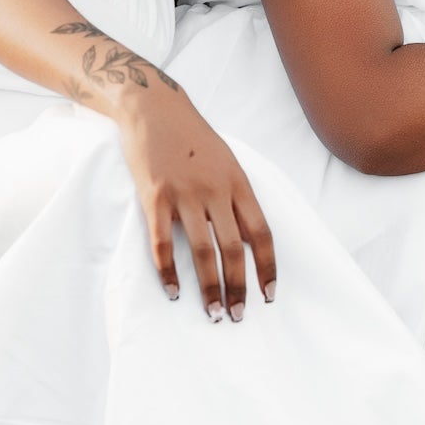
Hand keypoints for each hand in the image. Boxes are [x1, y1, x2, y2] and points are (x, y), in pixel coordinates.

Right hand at [118, 85, 275, 317]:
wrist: (155, 108)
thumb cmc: (193, 137)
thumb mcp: (227, 161)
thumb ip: (237, 196)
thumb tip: (249, 238)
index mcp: (238, 182)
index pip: (261, 233)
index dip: (267, 267)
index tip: (269, 295)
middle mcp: (215, 189)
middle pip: (234, 248)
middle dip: (239, 286)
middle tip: (238, 316)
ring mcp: (184, 193)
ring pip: (203, 250)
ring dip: (209, 287)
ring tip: (214, 313)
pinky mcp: (155, 196)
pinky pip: (163, 242)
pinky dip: (168, 271)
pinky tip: (173, 291)